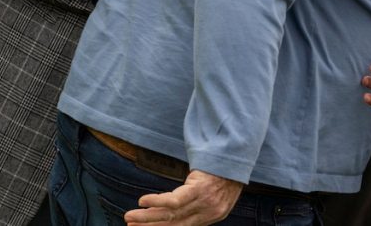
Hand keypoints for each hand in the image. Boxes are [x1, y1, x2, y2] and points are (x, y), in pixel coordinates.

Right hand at [123, 169, 242, 224]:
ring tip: (130, 216)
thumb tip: (179, 211)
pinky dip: (156, 202)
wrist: (240, 152)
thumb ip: (201, 204)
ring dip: (147, 217)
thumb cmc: (227, 170)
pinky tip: (143, 201)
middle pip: (174, 224)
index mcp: (213, 216)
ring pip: (170, 215)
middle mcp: (210, 213)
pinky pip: (174, 201)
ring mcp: (205, 202)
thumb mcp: (218, 193)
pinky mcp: (200, 189)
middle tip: (131, 225)